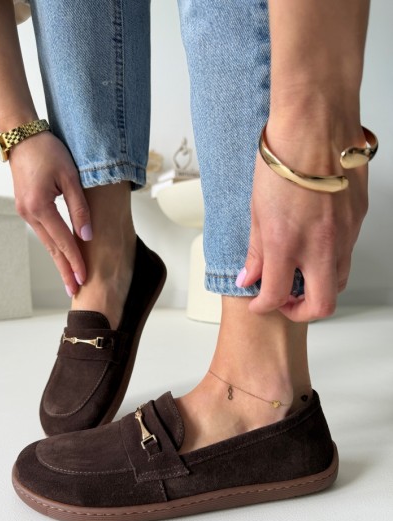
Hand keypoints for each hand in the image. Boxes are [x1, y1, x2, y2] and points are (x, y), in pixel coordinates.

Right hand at [10, 132, 90, 295]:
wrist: (23, 137)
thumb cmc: (48, 151)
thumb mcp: (71, 177)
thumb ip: (80, 207)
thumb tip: (87, 235)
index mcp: (40, 207)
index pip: (63, 241)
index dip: (75, 260)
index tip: (84, 278)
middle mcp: (29, 213)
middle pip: (52, 248)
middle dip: (64, 269)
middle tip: (74, 290)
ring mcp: (25, 212)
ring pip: (46, 242)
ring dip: (58, 260)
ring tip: (69, 278)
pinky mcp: (26, 208)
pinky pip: (43, 232)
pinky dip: (53, 246)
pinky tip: (60, 256)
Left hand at [241, 127, 367, 321]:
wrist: (316, 122)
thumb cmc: (283, 157)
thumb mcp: (256, 209)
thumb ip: (255, 250)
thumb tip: (248, 277)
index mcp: (285, 243)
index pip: (274, 296)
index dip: (263, 306)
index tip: (259, 302)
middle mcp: (319, 245)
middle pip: (321, 305)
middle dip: (301, 311)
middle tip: (286, 301)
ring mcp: (344, 234)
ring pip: (339, 281)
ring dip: (319, 287)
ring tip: (300, 273)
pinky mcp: (358, 220)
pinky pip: (348, 252)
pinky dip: (331, 259)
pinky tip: (316, 244)